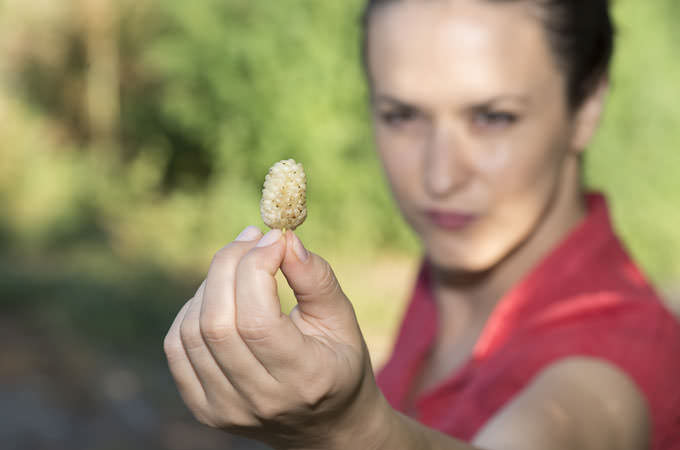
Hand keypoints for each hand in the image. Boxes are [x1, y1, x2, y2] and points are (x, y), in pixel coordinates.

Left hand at [163, 226, 386, 449]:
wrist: (324, 423)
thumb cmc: (337, 361)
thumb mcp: (342, 319)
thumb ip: (315, 278)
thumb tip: (284, 239)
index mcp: (304, 379)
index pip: (258, 321)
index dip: (257, 268)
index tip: (273, 238)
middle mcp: (260, 401)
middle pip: (218, 323)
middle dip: (229, 265)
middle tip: (250, 237)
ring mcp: (226, 410)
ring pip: (192, 331)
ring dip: (210, 284)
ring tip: (238, 265)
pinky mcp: (204, 409)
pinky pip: (177, 348)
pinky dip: (192, 311)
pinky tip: (218, 296)